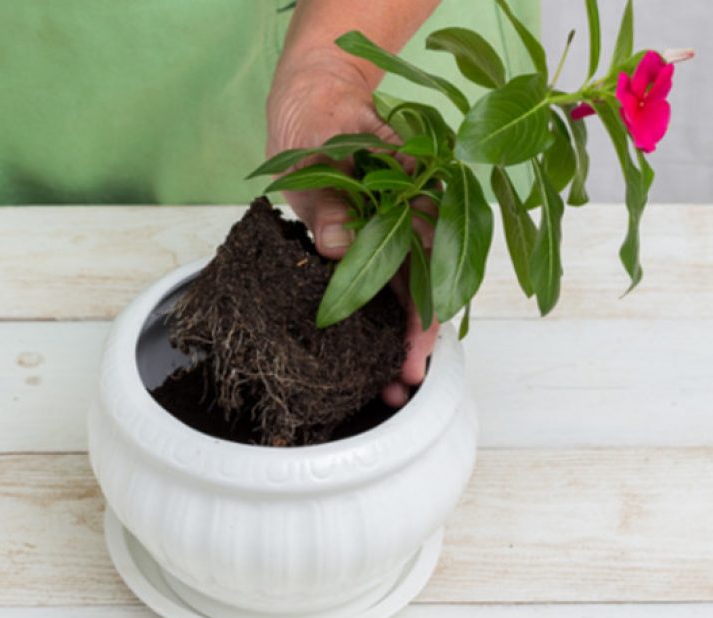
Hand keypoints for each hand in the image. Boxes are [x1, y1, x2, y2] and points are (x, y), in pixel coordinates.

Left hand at [267, 54, 436, 406]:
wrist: (316, 101)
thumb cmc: (320, 121)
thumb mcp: (319, 153)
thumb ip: (331, 199)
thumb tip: (337, 245)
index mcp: (414, 196)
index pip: (432, 263)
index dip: (424, 315)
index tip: (414, 356)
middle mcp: (414, 217)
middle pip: (426, 286)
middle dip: (415, 340)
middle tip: (400, 386)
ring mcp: (394, 228)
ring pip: (407, 290)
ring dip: (397, 335)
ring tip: (387, 384)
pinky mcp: (372, 237)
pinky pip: (383, 280)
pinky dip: (379, 316)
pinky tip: (373, 351)